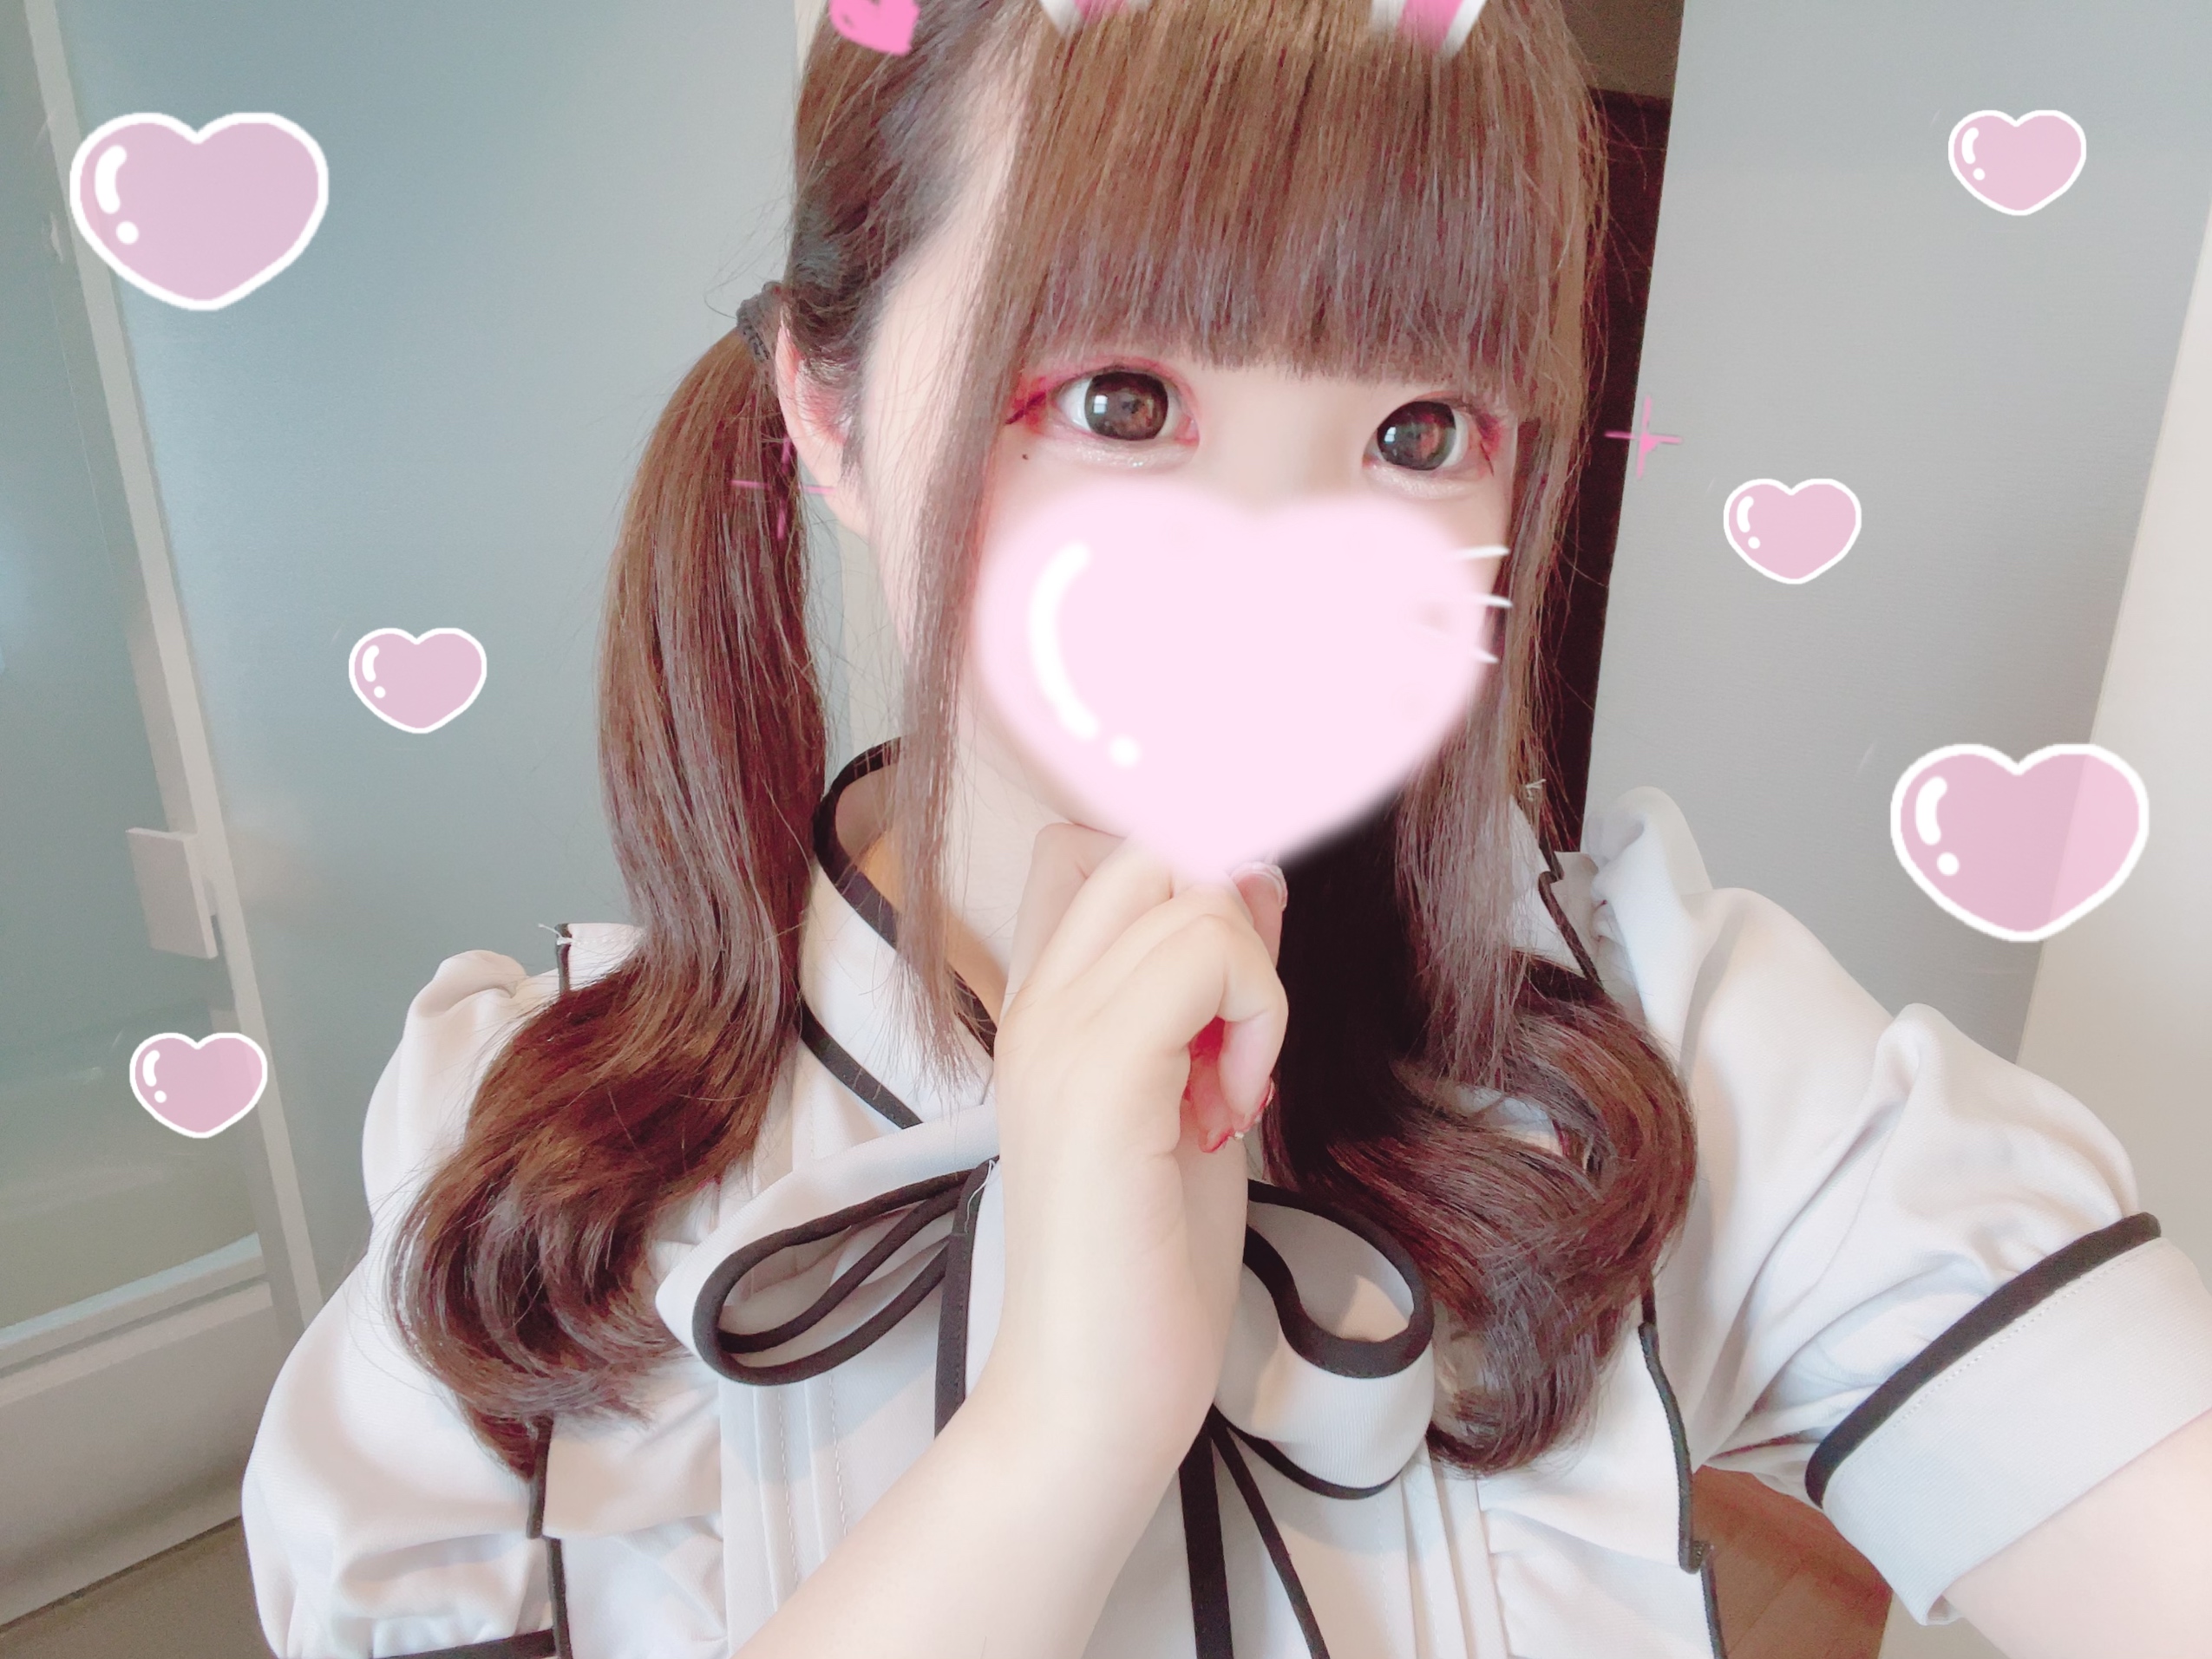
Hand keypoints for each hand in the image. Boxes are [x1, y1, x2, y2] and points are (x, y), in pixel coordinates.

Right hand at [975, 826, 1288, 1490]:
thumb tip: (1257, 876)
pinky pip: (1207, 954)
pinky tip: (1235, 1104)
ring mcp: (1057, 1032)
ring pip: (1192, 885)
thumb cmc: (1146, 1264)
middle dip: (1227, 911)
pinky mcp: (1099, 1074)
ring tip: (1234, 1083)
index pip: (1087, 845)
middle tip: (1237, 1027)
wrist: (1094, 1391)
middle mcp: (1037, 1003)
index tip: (1234, 971)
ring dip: (1253, 976)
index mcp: (1044, 1008)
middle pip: (1146, 843)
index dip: (1182, 870)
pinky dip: (1257, 1013)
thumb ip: (1217, 985)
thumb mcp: (1197, 1091)